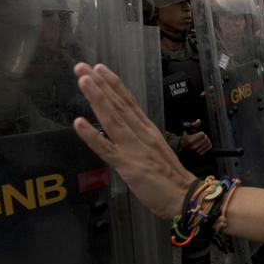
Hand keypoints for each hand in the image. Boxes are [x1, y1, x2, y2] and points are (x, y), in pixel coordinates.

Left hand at [72, 63, 195, 219]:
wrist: (185, 197)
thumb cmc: (172, 179)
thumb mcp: (158, 151)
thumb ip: (142, 140)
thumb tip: (129, 132)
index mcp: (149, 130)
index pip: (129, 102)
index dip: (114, 84)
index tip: (101, 69)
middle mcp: (142, 134)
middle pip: (119, 105)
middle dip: (100, 85)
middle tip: (82, 66)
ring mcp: (134, 149)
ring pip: (112, 119)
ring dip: (97, 99)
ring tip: (83, 80)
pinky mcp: (128, 165)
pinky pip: (106, 149)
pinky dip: (92, 135)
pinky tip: (78, 122)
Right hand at [180, 119, 211, 154]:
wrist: (181, 149)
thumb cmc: (184, 138)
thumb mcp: (186, 130)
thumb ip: (193, 125)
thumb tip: (199, 121)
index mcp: (190, 140)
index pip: (202, 134)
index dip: (200, 133)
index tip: (196, 134)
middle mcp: (193, 147)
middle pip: (206, 139)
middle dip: (204, 137)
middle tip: (199, 138)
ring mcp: (197, 152)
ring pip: (208, 143)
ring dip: (206, 141)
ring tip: (201, 141)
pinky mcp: (200, 155)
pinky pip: (209, 148)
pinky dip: (208, 145)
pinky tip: (204, 144)